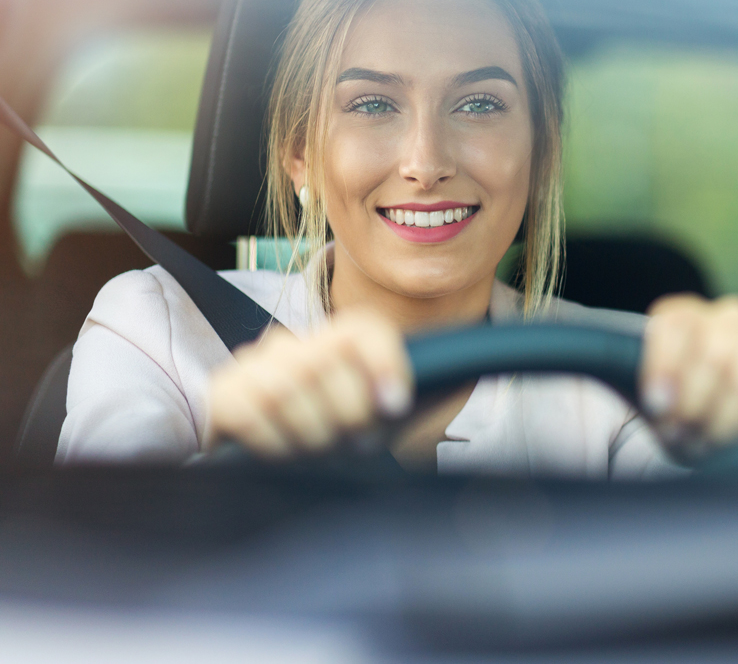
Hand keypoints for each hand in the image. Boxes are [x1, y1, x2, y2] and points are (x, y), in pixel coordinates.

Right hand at [206, 309, 412, 457]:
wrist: (260, 459)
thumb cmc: (333, 439)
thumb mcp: (379, 422)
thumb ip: (414, 398)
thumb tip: (460, 375)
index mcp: (339, 343)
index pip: (364, 330)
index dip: (384, 363)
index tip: (395, 407)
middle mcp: (296, 344)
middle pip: (324, 360)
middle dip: (344, 413)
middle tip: (351, 444)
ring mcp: (255, 366)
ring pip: (286, 386)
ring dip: (309, 432)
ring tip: (317, 452)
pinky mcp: (223, 394)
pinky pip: (249, 412)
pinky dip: (272, 442)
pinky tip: (282, 454)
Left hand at [640, 294, 737, 462]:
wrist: (725, 425)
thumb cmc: (685, 412)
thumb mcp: (658, 408)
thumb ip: (656, 399)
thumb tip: (663, 400)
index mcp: (683, 316)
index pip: (673, 327)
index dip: (665, 369)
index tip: (659, 406)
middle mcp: (727, 316)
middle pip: (716, 354)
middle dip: (701, 407)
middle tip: (690, 434)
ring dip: (731, 424)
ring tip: (717, 440)